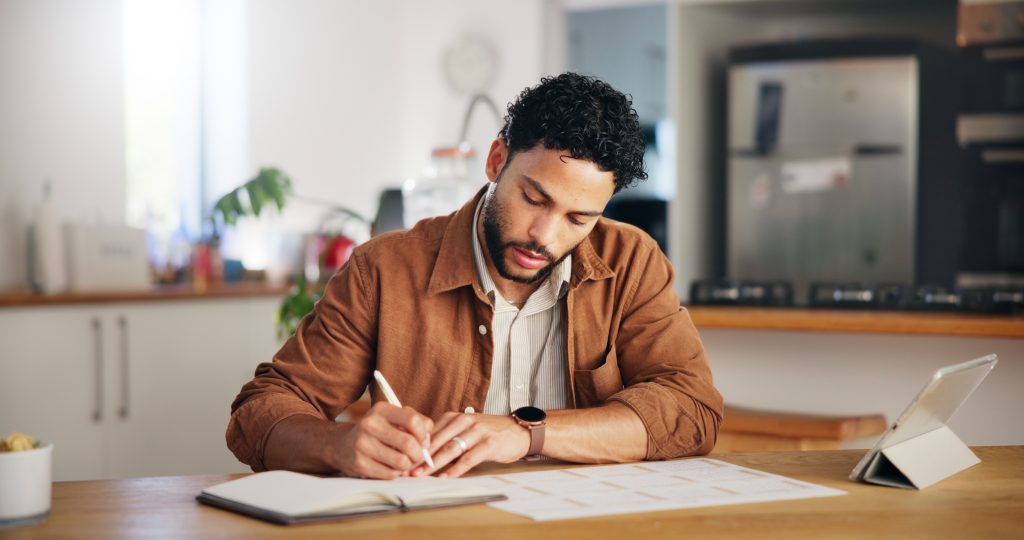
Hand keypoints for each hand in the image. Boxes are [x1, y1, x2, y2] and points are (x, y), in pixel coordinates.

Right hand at [335, 402, 432, 478]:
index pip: (412, 420)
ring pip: (402, 462)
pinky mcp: (359, 464)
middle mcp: (369, 425)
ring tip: (404, 462)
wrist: (341, 445)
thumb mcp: (391, 418)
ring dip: (408, 465)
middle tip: (417, 456)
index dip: (424, 433)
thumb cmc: (376, 432)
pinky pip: (391, 474)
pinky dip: (396, 473)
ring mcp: (362, 445)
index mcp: (381, 410)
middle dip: (419, 454)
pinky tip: (391, 467)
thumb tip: (428, 439)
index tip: (423, 440)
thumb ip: (414, 422)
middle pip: (409, 444)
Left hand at [415, 413, 530, 477]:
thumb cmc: (489, 432)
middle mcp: (465, 421)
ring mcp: (477, 432)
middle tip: (406, 470)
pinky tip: (445, 477)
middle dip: (420, 457)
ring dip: (434, 464)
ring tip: (421, 474)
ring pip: (450, 449)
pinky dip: (455, 469)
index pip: (429, 432)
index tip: (403, 460)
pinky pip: (468, 459)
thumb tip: (422, 454)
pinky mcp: (489, 444)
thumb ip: (447, 437)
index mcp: (455, 417)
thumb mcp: (466, 428)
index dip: (415, 447)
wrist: (518, 431)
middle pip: (437, 441)